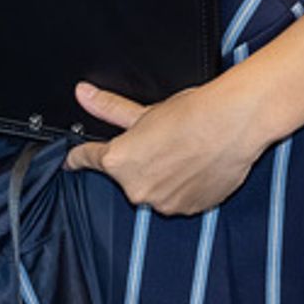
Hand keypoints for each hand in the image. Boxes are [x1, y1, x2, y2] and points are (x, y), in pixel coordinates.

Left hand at [61, 79, 269, 215]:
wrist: (232, 125)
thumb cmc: (191, 115)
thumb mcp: (143, 111)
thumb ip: (108, 108)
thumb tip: (83, 94)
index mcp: (118, 162)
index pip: (87, 159)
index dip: (78, 158)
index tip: (72, 161)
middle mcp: (137, 188)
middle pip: (124, 177)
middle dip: (134, 163)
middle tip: (156, 143)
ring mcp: (164, 203)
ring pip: (151, 190)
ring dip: (158, 177)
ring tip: (179, 153)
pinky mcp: (188, 209)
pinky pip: (175, 200)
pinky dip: (180, 188)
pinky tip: (192, 167)